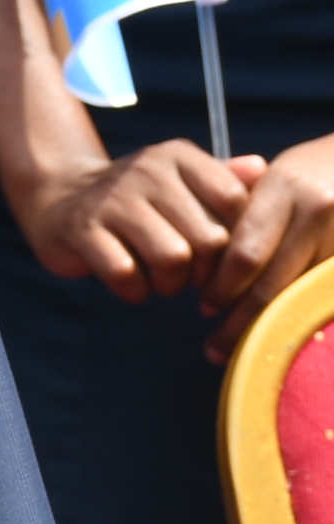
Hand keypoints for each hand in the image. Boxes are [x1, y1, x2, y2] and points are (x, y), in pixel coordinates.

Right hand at [13, 136, 259, 299]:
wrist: (58, 198)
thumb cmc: (136, 198)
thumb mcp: (178, 180)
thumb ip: (223, 178)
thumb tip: (262, 169)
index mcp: (175, 156)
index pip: (235, 201)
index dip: (235, 238)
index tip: (216, 252)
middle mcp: (144, 170)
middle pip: (209, 239)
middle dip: (205, 270)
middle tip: (187, 274)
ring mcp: (110, 200)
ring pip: (173, 259)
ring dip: (171, 283)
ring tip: (159, 279)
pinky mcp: (82, 230)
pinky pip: (127, 275)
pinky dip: (135, 291)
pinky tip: (130, 282)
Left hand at [202, 130, 333, 356]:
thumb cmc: (306, 176)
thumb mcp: (273, 182)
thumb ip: (241, 214)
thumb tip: (202, 265)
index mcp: (284, 187)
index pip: (246, 251)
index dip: (223, 286)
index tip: (204, 308)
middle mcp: (317, 210)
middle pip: (272, 279)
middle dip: (241, 315)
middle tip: (216, 344)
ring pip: (299, 293)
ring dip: (270, 323)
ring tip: (243, 347)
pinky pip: (323, 295)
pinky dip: (302, 316)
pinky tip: (285, 334)